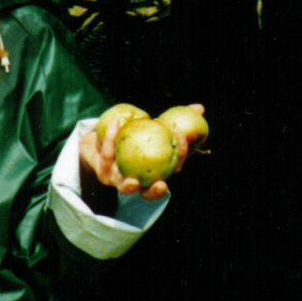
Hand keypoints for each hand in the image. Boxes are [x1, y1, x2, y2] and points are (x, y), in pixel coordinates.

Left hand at [79, 104, 203, 201]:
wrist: (102, 141)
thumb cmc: (136, 136)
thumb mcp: (156, 127)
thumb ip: (176, 119)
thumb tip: (199, 107)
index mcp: (157, 172)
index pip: (174, 168)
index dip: (181, 154)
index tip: (182, 137)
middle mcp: (140, 182)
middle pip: (149, 193)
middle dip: (156, 192)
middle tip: (162, 184)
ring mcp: (120, 180)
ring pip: (125, 188)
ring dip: (129, 187)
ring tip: (133, 182)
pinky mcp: (103, 173)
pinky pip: (107, 155)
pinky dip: (112, 138)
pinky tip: (116, 122)